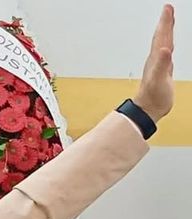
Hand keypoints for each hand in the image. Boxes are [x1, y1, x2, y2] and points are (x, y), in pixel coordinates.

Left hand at [134, 4, 175, 120]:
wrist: (148, 109)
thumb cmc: (153, 96)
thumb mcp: (158, 79)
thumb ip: (161, 64)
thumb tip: (164, 50)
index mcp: (156, 58)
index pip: (162, 36)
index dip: (165, 22)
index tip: (168, 8)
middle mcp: (156, 59)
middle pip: (161, 36)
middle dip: (165, 21)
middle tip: (168, 8)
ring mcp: (159, 64)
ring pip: (163, 42)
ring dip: (166, 31)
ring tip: (168, 21)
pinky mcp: (163, 71)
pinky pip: (166, 52)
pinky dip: (168, 45)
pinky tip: (168, 45)